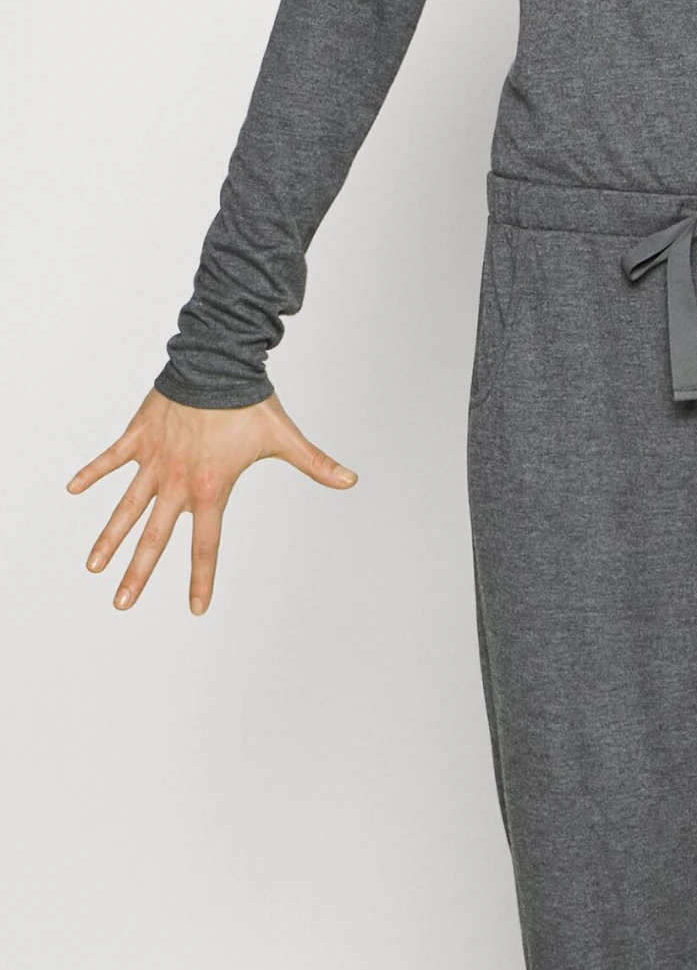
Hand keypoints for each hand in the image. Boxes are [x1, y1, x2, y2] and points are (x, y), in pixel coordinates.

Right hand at [67, 388, 357, 614]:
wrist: (216, 362)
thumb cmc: (250, 402)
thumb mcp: (284, 438)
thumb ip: (316, 464)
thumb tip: (352, 480)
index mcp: (211, 489)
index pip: (206, 545)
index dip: (201, 578)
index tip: (196, 607)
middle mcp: (177, 482)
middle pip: (154, 538)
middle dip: (138, 574)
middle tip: (122, 604)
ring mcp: (154, 460)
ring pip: (125, 506)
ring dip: (108, 537)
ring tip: (93, 566)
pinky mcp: (139, 436)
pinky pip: (110, 459)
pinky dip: (91, 473)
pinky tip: (71, 490)